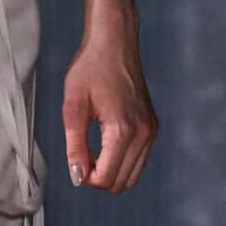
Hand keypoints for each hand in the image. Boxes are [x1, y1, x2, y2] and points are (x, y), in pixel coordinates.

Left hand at [63, 23, 157, 192]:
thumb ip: (75, 146)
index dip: (86, 178)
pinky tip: (104, 145)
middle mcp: (143, 134)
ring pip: (132, 175)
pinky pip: (139, 160)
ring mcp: (151, 131)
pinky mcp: (152, 127)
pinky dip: (121, 161)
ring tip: (91, 152)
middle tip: (80, 158)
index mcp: (123, 130)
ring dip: (110, 172)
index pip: (107, 178)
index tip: (74, 163)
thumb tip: (77, 177)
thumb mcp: (73, 107)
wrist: (114, 43)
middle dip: (98, 178)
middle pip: (121, 182)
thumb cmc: (91, 68)